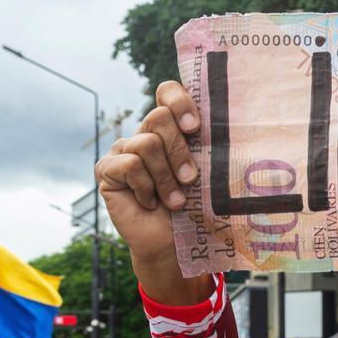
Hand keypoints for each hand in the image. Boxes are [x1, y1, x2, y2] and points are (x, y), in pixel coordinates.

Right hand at [95, 81, 212, 304]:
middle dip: (180, 152)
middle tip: (191, 180)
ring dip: (165, 177)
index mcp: (171, 129)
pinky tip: (150, 203)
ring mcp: (124, 150)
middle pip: (159, 117)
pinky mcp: (107, 169)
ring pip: (146, 143)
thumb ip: (208, 147)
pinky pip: (129, 164)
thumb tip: (230, 125)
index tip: (196, 128)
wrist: (174, 245)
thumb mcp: (207, 175)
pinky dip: (145, 187)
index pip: (167, 93)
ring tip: (175, 201)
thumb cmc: (195, 209)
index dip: (180, 102)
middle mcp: (146, 134)